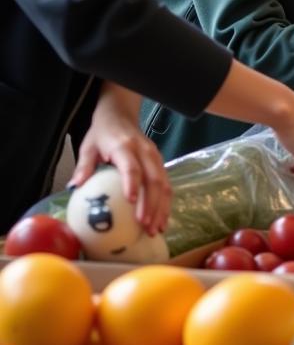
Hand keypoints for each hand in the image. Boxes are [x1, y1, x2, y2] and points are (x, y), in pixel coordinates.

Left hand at [70, 84, 169, 235]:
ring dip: (161, 208)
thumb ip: (84, 166)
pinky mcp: (161, 163)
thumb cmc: (102, 133)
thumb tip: (74, 187)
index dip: (132, 184)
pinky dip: (165, 204)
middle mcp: (145, 152)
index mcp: (125, 147)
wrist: (121, 115)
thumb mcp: (88, 146)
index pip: (132, 166)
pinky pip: (167, 185)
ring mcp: (156, 157)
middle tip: (145, 226)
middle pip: (153, 179)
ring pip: (164, 184)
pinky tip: (161, 220)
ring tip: (156, 229)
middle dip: (151, 205)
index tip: (131, 202)